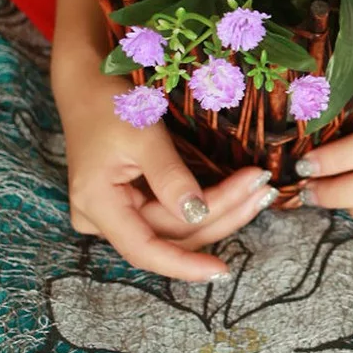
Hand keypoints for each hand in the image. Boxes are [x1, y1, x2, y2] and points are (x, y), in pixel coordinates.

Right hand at [59, 71, 279, 282]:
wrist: (89, 81)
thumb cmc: (110, 102)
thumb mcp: (143, 135)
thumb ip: (170, 178)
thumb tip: (198, 214)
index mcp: (97, 204)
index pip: (143, 249)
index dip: (183, 265)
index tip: (221, 271)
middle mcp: (104, 217)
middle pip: (169, 233)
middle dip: (221, 215)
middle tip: (263, 191)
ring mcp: (118, 211)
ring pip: (177, 225)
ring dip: (222, 210)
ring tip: (260, 191)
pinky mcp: (134, 201)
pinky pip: (173, 212)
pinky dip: (208, 202)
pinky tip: (240, 194)